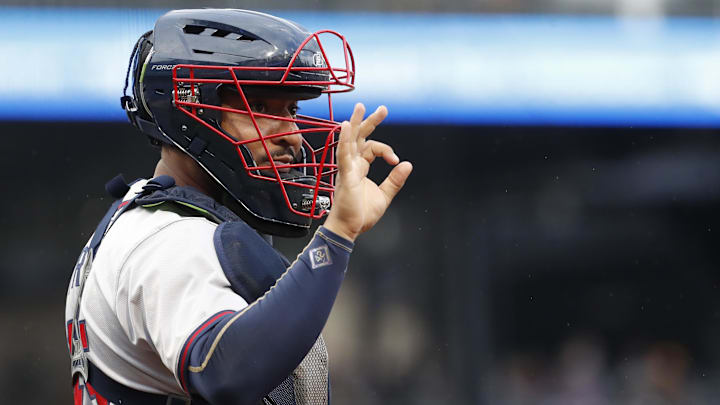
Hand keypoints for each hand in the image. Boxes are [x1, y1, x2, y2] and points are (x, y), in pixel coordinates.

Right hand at [323, 103, 412, 241]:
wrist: (349, 229)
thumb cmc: (361, 214)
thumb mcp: (385, 195)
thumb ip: (395, 180)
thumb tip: (407, 164)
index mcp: (359, 167)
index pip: (372, 147)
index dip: (386, 150)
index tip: (395, 161)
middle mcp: (352, 164)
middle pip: (359, 137)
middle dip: (370, 121)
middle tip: (383, 109)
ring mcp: (346, 168)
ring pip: (349, 140)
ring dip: (355, 123)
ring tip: (361, 106)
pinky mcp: (345, 175)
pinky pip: (343, 154)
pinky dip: (344, 139)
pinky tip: (346, 126)